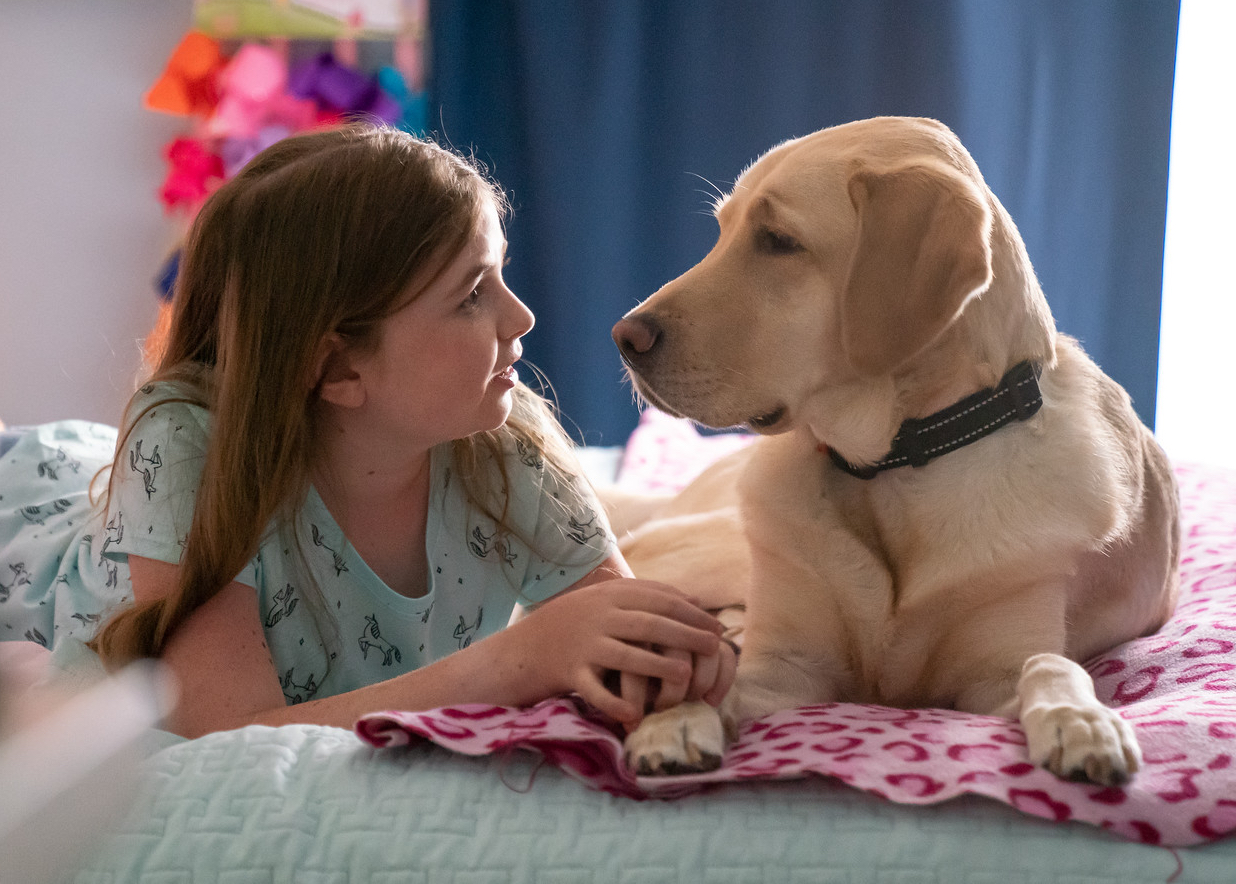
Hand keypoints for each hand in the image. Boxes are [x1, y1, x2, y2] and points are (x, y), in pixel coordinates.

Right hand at [519, 579, 723, 726]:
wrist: (517, 651)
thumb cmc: (569, 627)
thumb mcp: (602, 601)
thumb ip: (643, 597)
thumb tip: (693, 597)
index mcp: (607, 596)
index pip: (657, 598)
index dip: (690, 611)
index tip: (716, 625)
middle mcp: (595, 617)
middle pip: (648, 624)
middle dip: (685, 634)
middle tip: (714, 646)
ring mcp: (581, 645)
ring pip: (625, 655)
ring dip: (657, 665)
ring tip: (685, 674)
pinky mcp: (567, 672)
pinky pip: (594, 690)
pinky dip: (613, 702)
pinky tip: (635, 713)